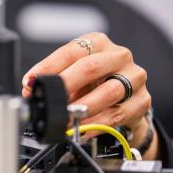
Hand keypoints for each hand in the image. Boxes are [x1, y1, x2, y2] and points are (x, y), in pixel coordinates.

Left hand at [22, 32, 155, 156]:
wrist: (125, 104)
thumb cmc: (94, 86)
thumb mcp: (73, 76)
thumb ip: (53, 79)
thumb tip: (30, 87)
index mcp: (98, 43)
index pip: (71, 51)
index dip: (48, 68)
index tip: (31, 83)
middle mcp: (119, 56)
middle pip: (91, 67)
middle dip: (66, 86)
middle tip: (51, 101)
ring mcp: (134, 77)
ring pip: (108, 92)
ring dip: (83, 108)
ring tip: (67, 118)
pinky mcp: (142, 101)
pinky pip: (118, 114)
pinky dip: (97, 124)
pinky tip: (84, 129)